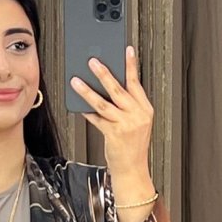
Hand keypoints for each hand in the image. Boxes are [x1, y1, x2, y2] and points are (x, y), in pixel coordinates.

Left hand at [70, 46, 152, 175]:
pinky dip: (87, 111)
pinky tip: (79, 104)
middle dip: (104, 73)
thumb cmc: (132, 147)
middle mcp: (137, 116)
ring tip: (76, 81)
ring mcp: (126, 125)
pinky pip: (97, 119)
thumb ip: (126, 105)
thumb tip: (108, 86)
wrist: (133, 171)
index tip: (126, 50)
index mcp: (145, 110)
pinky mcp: (114, 135)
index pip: (136, 83)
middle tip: (92, 61)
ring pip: (103, 103)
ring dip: (88, 90)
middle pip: (118, 89)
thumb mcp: (136, 123)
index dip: (130, 65)